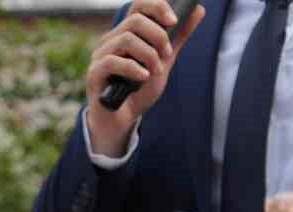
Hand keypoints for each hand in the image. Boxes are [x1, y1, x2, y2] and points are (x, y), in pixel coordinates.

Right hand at [85, 1, 205, 155]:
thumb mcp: (165, 60)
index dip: (157, 7)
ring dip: (148, 55)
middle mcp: (110, 41)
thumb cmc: (139, 89)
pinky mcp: (94, 74)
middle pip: (135, 20)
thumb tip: (198, 10)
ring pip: (126, 39)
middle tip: (167, 54)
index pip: (138, 6)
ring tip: (155, 71)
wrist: (123, 119)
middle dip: (158, 36)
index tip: (174, 20)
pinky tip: (143, 77)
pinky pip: (112, 61)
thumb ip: (178, 37)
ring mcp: (100, 56)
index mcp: (126, 33)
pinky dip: (133, 68)